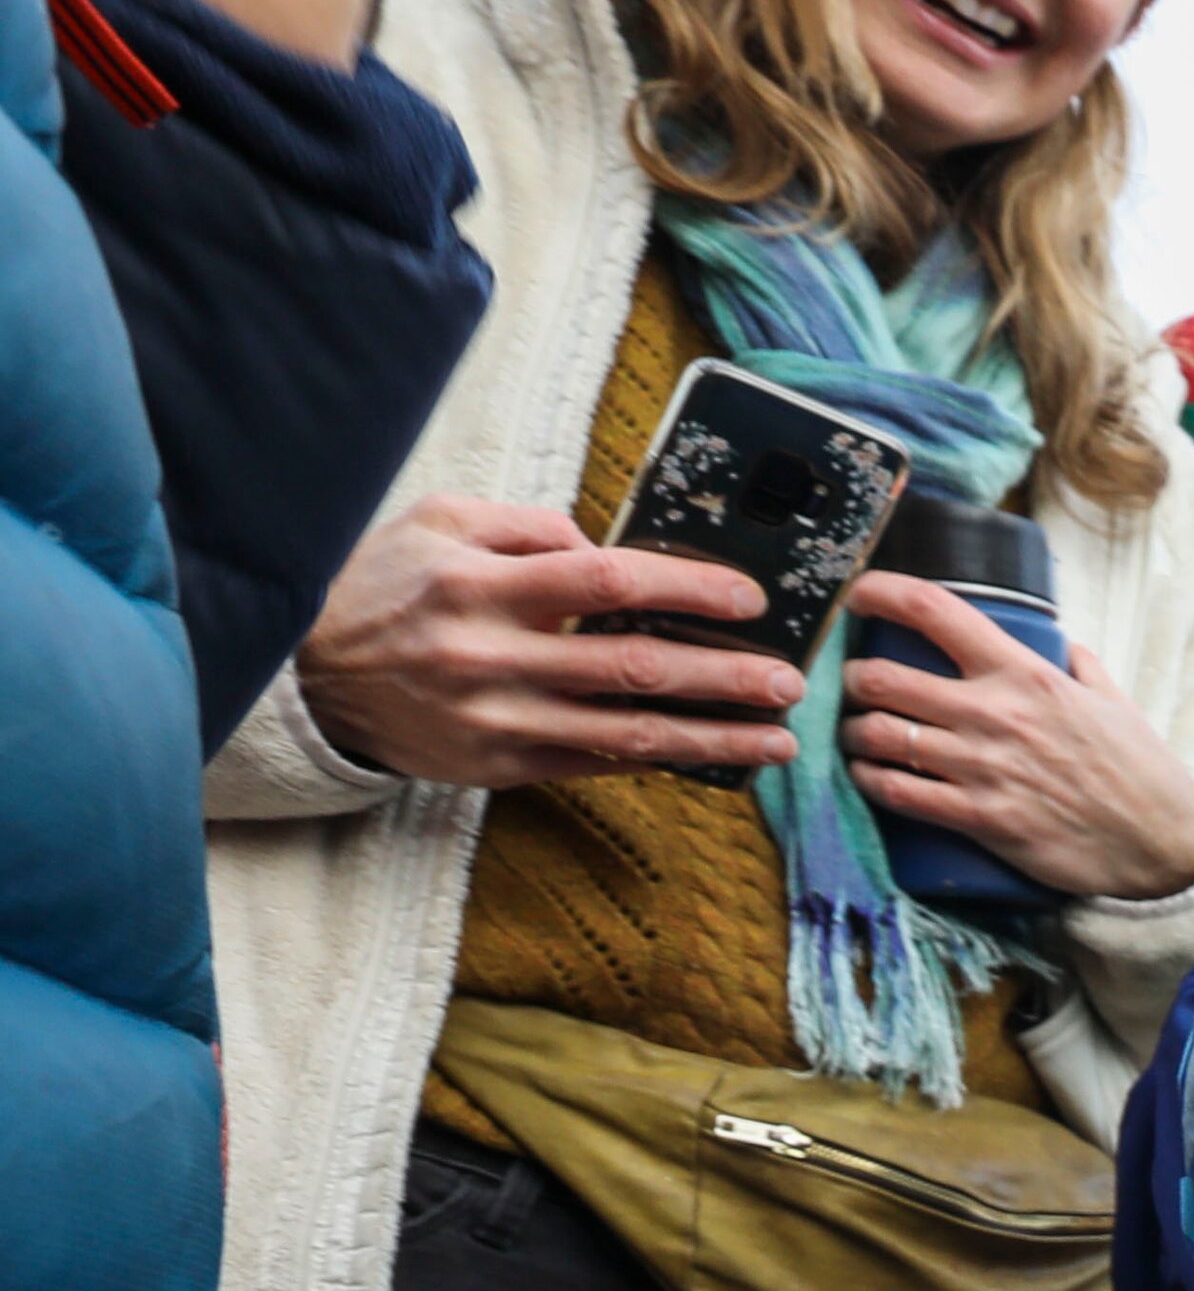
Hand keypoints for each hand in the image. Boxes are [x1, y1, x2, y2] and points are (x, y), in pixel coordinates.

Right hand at [299, 496, 809, 782]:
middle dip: (723, 677)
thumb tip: (608, 547)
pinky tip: (715, 758)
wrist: (308, 677)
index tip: (748, 598)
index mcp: (479, 586)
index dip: (686, 590)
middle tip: (790, 681)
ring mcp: (497, 720)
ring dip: (713, 739)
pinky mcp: (500, 766)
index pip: (605, 582)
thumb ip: (528, 526)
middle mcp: (491, 658)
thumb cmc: (385, 586)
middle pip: (633, 668)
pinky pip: (597, 765)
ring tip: (779, 739)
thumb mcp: (439, 524)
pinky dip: (660, 761)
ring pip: (627, 734)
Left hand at [841, 572, 1193, 901]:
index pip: (935, 611)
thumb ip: (1080, 666)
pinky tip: (870, 776)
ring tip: (858, 734)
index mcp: (1026, 674)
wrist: (1163, 844)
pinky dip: (870, 781)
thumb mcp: (1114, 701)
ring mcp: (983, 769)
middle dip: (854, 679)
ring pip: (877, 735)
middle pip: (882, 678)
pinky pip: (896, 792)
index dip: (882, 593)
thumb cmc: (1141, 770)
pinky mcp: (979, 819)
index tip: (860, 596)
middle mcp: (995, 714)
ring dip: (854, 732)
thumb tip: (1063, 645)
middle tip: (857, 686)